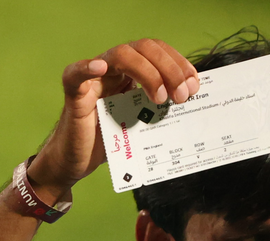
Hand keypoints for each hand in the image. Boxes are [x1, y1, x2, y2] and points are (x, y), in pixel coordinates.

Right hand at [27, 39, 198, 202]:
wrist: (76, 163)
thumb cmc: (108, 143)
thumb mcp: (142, 123)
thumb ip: (160, 109)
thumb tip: (191, 101)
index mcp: (131, 73)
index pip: (159, 53)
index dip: (179, 64)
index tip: (194, 86)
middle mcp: (113, 69)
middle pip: (145, 49)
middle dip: (170, 69)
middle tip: (182, 96)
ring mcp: (95, 79)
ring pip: (121, 55)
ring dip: (148, 72)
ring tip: (161, 98)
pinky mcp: (75, 94)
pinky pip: (76, 74)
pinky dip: (87, 67)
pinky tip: (100, 68)